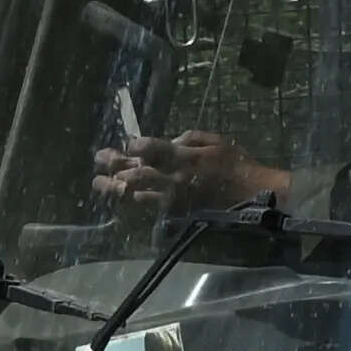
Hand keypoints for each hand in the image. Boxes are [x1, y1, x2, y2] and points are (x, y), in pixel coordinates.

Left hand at [93, 127, 284, 214]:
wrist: (253, 195)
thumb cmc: (236, 165)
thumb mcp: (217, 142)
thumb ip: (190, 139)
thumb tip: (167, 140)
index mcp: (187, 157)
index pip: (153, 149)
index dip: (137, 146)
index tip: (128, 143)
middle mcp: (176, 177)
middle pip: (138, 171)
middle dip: (116, 165)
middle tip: (99, 159)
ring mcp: (173, 197)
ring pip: (137, 191)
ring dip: (115, 186)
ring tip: (98, 183)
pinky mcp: (175, 211)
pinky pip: (149, 204)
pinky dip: (134, 198)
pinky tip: (123, 194)